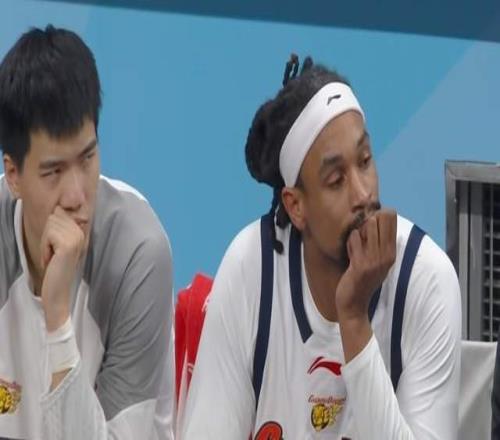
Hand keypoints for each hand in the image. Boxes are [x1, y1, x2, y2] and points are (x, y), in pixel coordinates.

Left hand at [40, 206, 85, 331]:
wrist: (59, 290)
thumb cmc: (55, 268)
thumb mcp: (59, 244)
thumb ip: (60, 227)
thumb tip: (58, 208)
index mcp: (81, 231)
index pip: (59, 213)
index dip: (51, 229)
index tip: (56, 246)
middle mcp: (81, 232)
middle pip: (54, 217)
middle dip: (47, 235)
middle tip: (53, 253)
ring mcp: (76, 238)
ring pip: (50, 224)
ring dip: (45, 242)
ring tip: (52, 256)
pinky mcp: (68, 245)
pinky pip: (48, 234)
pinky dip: (45, 247)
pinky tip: (52, 259)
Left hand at [336, 209, 396, 322]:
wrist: (354, 304)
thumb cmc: (362, 279)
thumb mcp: (376, 261)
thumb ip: (377, 242)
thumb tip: (373, 217)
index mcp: (391, 253)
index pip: (391, 220)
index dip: (378, 214)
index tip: (367, 224)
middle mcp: (386, 255)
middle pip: (381, 218)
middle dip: (368, 219)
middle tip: (360, 235)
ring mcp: (374, 260)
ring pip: (367, 226)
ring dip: (357, 231)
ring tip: (355, 245)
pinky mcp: (361, 265)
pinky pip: (355, 238)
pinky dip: (350, 242)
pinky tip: (349, 253)